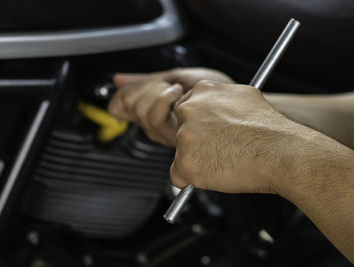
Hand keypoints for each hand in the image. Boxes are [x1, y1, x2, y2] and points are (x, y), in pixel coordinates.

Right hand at [108, 68, 233, 146]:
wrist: (235, 97)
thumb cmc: (214, 89)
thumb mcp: (176, 76)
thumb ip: (147, 80)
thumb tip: (118, 79)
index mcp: (152, 110)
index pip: (119, 107)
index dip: (121, 95)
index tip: (132, 87)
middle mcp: (156, 125)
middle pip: (130, 106)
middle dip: (145, 87)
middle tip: (163, 84)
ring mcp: (165, 131)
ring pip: (141, 112)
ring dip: (156, 92)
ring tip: (174, 89)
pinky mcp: (174, 135)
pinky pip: (155, 117)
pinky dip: (163, 98)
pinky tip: (178, 94)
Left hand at [170, 80, 326, 194]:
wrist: (280, 152)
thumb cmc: (269, 128)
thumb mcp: (246, 96)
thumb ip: (222, 99)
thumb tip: (218, 105)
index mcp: (203, 91)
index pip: (186, 110)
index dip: (199, 126)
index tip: (209, 135)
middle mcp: (189, 110)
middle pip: (180, 131)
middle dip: (196, 143)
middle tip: (218, 150)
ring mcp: (185, 137)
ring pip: (181, 154)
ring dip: (197, 161)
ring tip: (223, 161)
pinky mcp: (186, 163)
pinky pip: (178, 177)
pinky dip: (192, 180)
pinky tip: (213, 175)